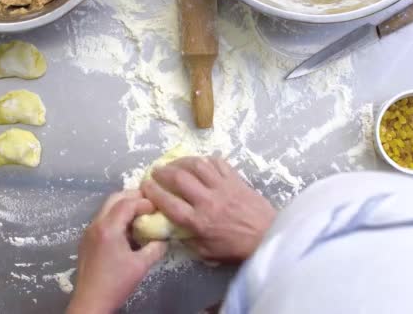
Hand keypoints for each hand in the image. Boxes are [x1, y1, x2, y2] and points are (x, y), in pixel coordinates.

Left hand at [67, 190, 167, 313]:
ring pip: (107, 208)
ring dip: (124, 206)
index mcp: (109, 228)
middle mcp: (96, 224)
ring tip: (141, 214)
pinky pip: (102, 219)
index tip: (157, 208)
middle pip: (114, 198)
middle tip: (149, 203)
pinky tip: (128, 230)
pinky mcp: (86, 240)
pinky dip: (116, 216)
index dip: (144, 202)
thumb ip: (156, 248)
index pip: (127, 203)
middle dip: (133, 197)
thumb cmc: (116, 284)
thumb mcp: (142, 266)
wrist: (90, 302)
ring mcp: (89, 231)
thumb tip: (164, 237)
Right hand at [141, 157, 274, 261]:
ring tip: (174, 163)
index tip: (145, 186)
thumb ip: (188, 239)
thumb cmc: (237, 248)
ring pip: (197, 165)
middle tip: (156, 171)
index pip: (169, 203)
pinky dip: (206, 160)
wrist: (268, 237)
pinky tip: (199, 163)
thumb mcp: (207, 252)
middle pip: (179, 179)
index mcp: (199, 221)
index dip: (153, 192)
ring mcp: (222, 187)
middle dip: (163, 172)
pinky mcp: (236, 179)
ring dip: (182, 161)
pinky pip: (218, 163)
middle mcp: (208, 201)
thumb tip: (173, 228)